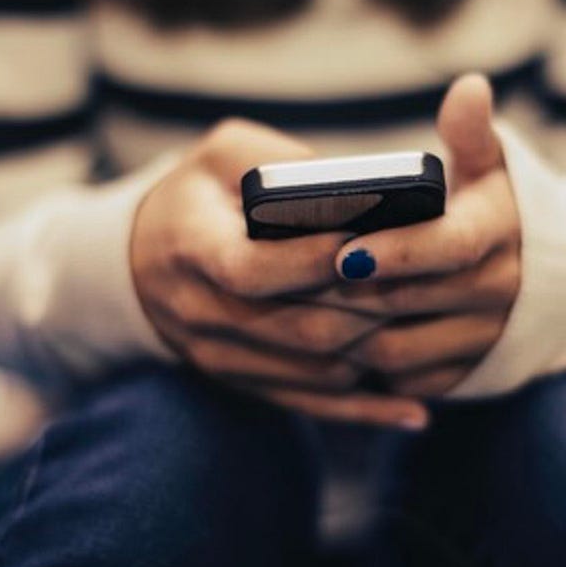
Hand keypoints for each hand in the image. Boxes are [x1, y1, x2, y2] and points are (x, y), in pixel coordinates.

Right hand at [132, 118, 430, 428]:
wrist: (138, 260)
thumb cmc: (197, 195)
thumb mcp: (222, 155)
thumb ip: (281, 162)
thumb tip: (361, 191)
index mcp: (191, 248)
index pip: (252, 270)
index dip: (312, 262)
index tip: (367, 243)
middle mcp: (201, 312)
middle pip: (298, 328)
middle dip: (367, 310)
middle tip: (425, 288)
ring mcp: (221, 357)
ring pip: (313, 372)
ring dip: (374, 355)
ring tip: (427, 332)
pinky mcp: (243, 383)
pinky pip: (309, 406)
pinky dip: (364, 411)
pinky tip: (413, 410)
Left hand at [305, 74, 520, 396]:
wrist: (554, 278)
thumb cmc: (496, 207)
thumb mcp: (492, 166)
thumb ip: (472, 132)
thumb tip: (469, 88)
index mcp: (500, 232)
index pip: (447, 245)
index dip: (395, 250)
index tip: (345, 249)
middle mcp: (501, 290)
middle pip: (409, 301)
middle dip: (347, 294)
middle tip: (288, 282)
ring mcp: (483, 338)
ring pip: (397, 350)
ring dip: (345, 334)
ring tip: (299, 310)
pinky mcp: (466, 375)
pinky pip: (405, 381)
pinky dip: (364, 368)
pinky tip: (326, 342)